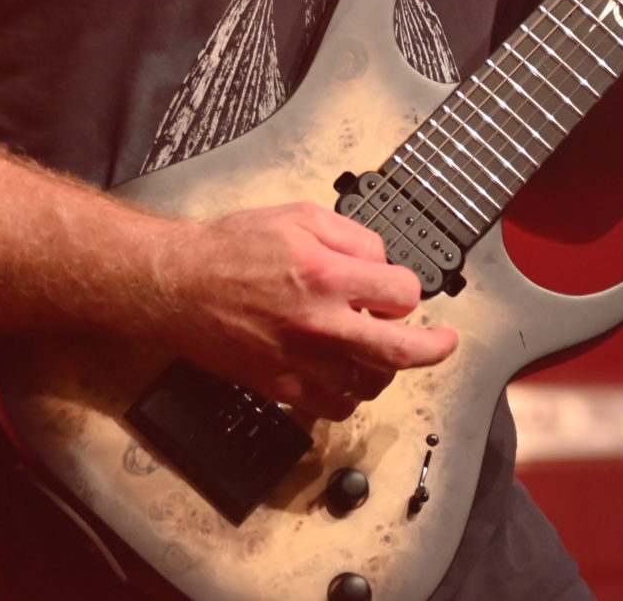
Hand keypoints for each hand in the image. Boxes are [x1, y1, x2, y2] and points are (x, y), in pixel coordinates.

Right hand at [152, 204, 457, 424]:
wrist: (178, 286)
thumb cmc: (229, 249)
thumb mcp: (295, 215)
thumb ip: (349, 235)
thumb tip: (381, 262)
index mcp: (326, 274)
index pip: (402, 292)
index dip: (406, 288)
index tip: (399, 289)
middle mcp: (320, 323)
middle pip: (402, 351)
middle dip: (435, 348)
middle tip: (445, 343)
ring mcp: (302, 360)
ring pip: (372, 382)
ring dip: (386, 367)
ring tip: (378, 350)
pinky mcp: (283, 386)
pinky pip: (337, 406)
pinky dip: (351, 394)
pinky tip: (346, 374)